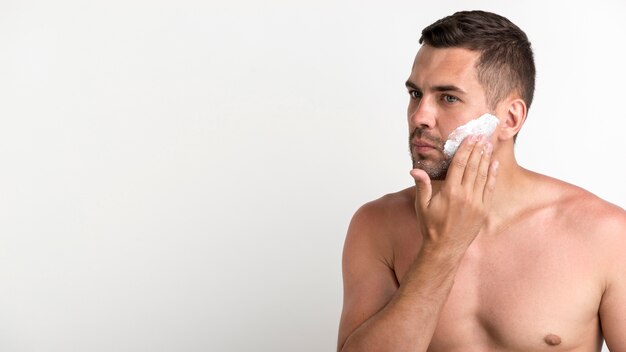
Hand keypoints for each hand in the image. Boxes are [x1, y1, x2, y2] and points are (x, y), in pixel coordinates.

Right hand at [409, 135, 497, 253]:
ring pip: (483, 175)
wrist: (445, 248)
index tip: (469, 137)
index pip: (460, 164)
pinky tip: (494, 164)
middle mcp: (466, 196)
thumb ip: (421, 185)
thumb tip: (414, 170)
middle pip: (473, 166)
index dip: (465, 149)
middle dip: (477, 149)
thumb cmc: (431, 227)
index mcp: (450, 192)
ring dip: (486, 158)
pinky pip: (490, 188)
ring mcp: (477, 203)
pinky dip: (493, 175)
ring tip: (488, 145)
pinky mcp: (484, 210)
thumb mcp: (422, 205)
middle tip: (481, 136)